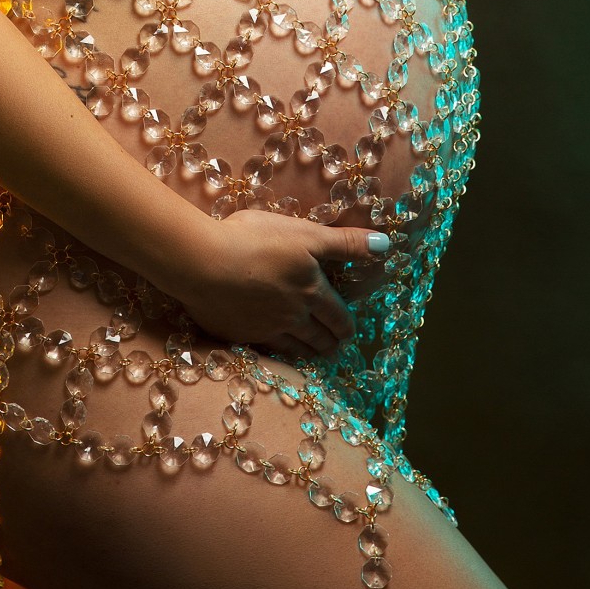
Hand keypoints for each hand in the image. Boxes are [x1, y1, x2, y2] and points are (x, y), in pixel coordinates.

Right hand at [169, 207, 383, 357]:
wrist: (202, 263)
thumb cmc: (255, 241)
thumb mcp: (305, 234)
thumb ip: (345, 242)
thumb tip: (387, 244)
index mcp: (312, 292)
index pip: (338, 317)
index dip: (347, 326)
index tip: (350, 332)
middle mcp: (293, 317)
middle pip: (319, 338)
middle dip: (330, 343)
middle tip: (335, 347)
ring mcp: (265, 330)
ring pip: (295, 348)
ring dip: (308, 352)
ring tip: (313, 353)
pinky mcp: (238, 335)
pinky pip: (266, 351)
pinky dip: (277, 354)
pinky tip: (275, 351)